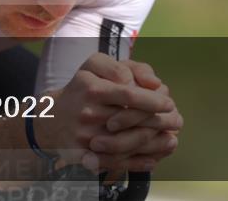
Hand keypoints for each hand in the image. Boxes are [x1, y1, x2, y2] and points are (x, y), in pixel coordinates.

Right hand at [35, 53, 174, 171]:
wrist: (51, 118)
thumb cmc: (81, 88)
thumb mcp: (94, 65)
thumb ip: (121, 67)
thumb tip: (151, 83)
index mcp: (92, 88)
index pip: (128, 94)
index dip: (153, 100)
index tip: (169, 102)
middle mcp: (88, 113)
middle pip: (131, 121)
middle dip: (159, 121)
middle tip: (176, 120)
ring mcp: (86, 137)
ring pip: (127, 144)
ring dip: (154, 144)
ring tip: (171, 139)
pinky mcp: (85, 156)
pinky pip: (116, 163)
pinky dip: (138, 163)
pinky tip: (153, 159)